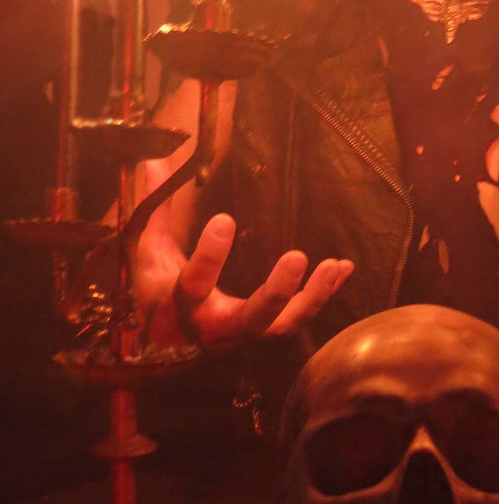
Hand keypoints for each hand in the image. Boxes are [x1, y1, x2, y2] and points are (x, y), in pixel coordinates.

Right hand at [135, 212, 353, 350]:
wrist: (163, 345)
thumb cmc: (156, 290)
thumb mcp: (149, 250)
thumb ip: (154, 206)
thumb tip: (152, 158)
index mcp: (181, 305)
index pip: (195, 283)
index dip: (210, 256)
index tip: (224, 219)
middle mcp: (217, 326)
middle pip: (252, 318)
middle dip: (277, 292)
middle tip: (297, 257)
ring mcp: (246, 332)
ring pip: (284, 324)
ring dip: (312, 296)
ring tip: (334, 265)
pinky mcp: (266, 330)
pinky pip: (299, 317)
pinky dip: (323, 293)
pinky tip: (344, 267)